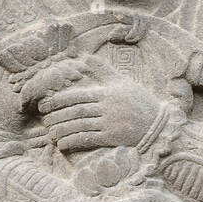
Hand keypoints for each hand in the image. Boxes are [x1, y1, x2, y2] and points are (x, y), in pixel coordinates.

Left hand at [39, 78, 162, 152]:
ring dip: (62, 131)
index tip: (45, 105)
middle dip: (57, 116)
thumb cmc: (138, 102)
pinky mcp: (113, 138)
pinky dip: (73, 142)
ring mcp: (110, 123)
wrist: (157, 125)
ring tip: (51, 134)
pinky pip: (88, 140)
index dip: (58, 100)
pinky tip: (63, 145)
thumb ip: (103, 70)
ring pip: (80, 126)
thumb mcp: (122, 82)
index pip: (77, 96)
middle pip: (76, 111)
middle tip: (45, 121)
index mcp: (107, 93)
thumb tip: (85, 57)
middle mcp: (107, 107)